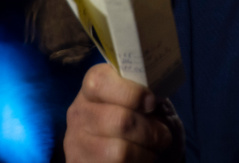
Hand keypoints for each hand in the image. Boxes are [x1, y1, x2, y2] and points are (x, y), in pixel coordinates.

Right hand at [65, 63, 183, 161]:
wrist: (121, 140)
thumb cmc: (136, 112)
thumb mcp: (139, 96)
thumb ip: (144, 92)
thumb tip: (154, 100)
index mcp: (93, 85)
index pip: (102, 82)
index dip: (132, 92)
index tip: (152, 103)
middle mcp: (79, 112)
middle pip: (120, 121)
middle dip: (150, 130)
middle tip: (162, 134)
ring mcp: (75, 141)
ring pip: (120, 152)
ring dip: (146, 153)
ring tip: (154, 149)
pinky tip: (140, 159)